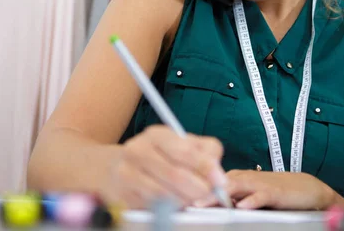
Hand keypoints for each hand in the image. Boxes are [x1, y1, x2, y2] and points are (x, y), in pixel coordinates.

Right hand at [101, 125, 227, 208]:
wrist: (125, 167)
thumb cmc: (166, 155)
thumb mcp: (188, 145)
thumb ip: (208, 153)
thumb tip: (218, 175)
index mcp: (156, 134)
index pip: (184, 151)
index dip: (205, 168)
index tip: (220, 181)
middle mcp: (137, 149)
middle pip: (175, 174)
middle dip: (198, 188)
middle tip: (209, 195)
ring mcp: (125, 173)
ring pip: (164, 194)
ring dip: (184, 200)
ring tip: (192, 198)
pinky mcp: (122, 195)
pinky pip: (152, 207)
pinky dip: (169, 209)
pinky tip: (175, 203)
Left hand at [194, 170, 334, 210]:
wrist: (305, 189)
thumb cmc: (274, 192)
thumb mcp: (248, 195)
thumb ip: (228, 199)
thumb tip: (203, 205)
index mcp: (235, 178)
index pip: (210, 180)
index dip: (193, 186)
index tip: (176, 195)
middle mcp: (244, 178)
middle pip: (217, 181)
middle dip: (199, 189)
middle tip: (182, 199)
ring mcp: (258, 184)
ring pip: (234, 187)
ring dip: (218, 195)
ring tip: (203, 203)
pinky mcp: (274, 192)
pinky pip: (260, 196)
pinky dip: (250, 201)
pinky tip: (241, 207)